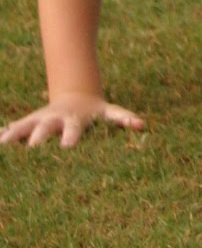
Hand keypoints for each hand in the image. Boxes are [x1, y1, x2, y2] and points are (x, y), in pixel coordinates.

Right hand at [0, 95, 144, 147]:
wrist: (76, 97)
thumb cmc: (95, 113)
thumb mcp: (110, 113)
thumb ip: (124, 118)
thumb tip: (141, 124)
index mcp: (76, 120)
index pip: (74, 129)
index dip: (71, 137)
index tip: (67, 147)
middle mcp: (55, 119)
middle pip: (45, 128)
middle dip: (39, 138)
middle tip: (33, 149)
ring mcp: (39, 121)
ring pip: (24, 127)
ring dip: (14, 135)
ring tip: (3, 144)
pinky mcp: (27, 124)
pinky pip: (13, 129)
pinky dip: (3, 134)